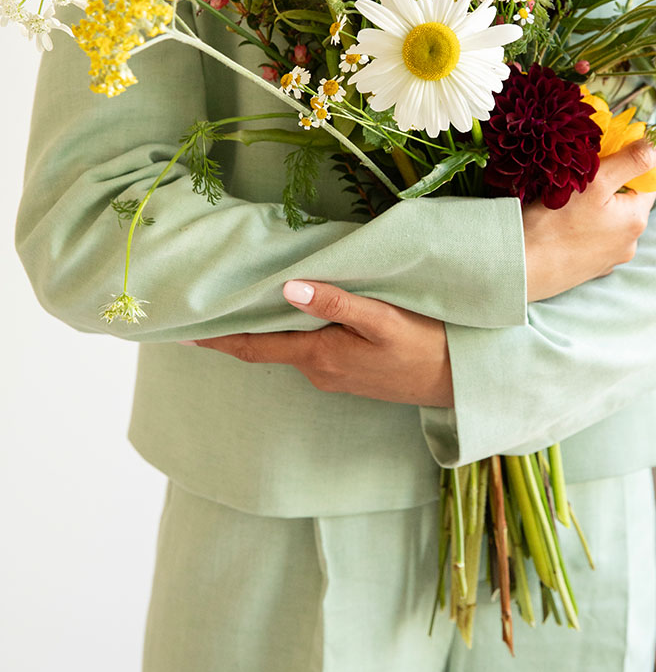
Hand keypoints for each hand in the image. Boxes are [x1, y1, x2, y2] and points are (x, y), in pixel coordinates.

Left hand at [188, 281, 453, 406]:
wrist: (459, 382)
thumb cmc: (424, 347)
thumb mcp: (383, 320)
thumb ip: (337, 305)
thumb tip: (289, 289)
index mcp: (320, 356)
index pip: (255, 347)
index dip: (218, 339)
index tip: (181, 334)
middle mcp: (320, 370)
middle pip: (267, 345)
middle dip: (235, 329)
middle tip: (205, 307)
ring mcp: (335, 374)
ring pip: (289, 346)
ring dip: (265, 328)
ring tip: (242, 302)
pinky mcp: (350, 372)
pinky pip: (310, 348)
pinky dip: (292, 331)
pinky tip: (292, 313)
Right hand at [524, 139, 655, 300]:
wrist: (518, 268)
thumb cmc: (553, 224)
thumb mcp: (595, 181)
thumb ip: (633, 159)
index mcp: (636, 219)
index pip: (650, 178)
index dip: (632, 159)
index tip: (607, 150)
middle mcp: (629, 242)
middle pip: (627, 198)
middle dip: (609, 181)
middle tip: (579, 171)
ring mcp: (609, 258)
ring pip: (609, 217)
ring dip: (595, 203)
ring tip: (565, 196)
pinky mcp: (588, 268)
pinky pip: (592, 235)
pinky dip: (583, 224)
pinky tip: (560, 220)